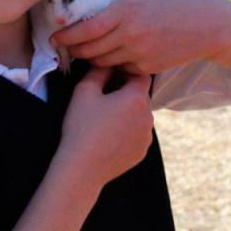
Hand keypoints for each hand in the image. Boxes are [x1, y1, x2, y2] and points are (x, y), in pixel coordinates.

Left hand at [50, 0, 230, 74]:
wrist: (205, 27)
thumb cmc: (172, 1)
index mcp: (126, 11)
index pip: (87, 30)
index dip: (67, 37)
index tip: (55, 37)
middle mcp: (130, 35)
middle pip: (90, 50)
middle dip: (74, 49)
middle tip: (66, 45)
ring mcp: (139, 54)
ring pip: (102, 62)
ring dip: (91, 57)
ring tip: (86, 49)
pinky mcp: (146, 68)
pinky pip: (120, 68)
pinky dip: (111, 63)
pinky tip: (111, 54)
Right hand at [58, 66, 153, 185]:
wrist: (82, 168)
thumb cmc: (81, 126)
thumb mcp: (84, 91)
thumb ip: (99, 71)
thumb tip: (108, 63)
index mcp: (137, 98)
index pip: (140, 76)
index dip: (126, 72)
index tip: (111, 76)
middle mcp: (148, 116)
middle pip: (140, 96)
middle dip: (125, 93)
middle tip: (104, 96)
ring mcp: (147, 136)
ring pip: (139, 116)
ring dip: (127, 113)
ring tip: (105, 119)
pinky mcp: (142, 152)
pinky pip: (137, 134)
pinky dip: (127, 131)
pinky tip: (109, 136)